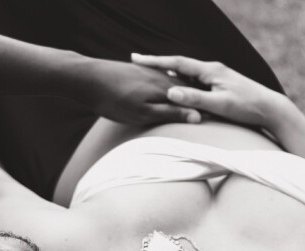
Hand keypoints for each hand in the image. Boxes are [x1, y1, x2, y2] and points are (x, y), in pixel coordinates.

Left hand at [81, 58, 202, 124]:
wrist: (88, 79)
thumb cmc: (113, 100)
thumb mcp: (143, 113)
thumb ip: (170, 114)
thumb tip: (197, 116)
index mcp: (166, 89)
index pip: (193, 102)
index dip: (204, 112)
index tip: (216, 123)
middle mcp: (161, 78)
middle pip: (185, 93)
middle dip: (195, 105)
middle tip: (209, 117)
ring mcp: (150, 74)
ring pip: (172, 87)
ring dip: (181, 98)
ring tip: (190, 109)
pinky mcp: (139, 73)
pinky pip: (158, 83)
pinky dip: (165, 92)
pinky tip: (165, 96)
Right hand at [130, 54, 291, 130]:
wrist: (271, 108)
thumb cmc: (247, 107)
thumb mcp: (219, 104)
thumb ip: (194, 98)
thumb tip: (170, 91)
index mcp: (210, 70)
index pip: (176, 63)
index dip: (155, 61)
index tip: (136, 59)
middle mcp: (212, 70)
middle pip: (178, 65)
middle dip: (157, 65)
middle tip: (137, 63)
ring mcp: (216, 77)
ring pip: (185, 74)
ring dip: (167, 73)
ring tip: (148, 74)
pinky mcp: (219, 85)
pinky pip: (193, 81)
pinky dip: (179, 82)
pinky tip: (172, 87)